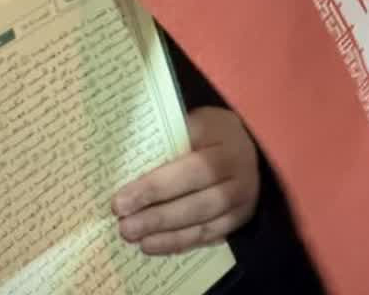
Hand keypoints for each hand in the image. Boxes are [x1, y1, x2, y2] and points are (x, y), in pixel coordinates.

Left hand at [114, 107, 260, 254]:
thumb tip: (126, 168)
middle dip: (157, 218)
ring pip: (203, 224)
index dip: (154, 188)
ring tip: (136, 240)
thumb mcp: (194, 123)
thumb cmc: (210, 132)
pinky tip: (154, 245)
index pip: (188, 169)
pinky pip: (208, 236)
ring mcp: (243, 199)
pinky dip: (180, 242)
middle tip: (124, 227)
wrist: (248, 144)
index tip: (120, 202)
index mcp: (224, 141)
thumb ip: (168, 141)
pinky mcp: (240, 218)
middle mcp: (239, 172)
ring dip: (166, 235)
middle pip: (196, 203)